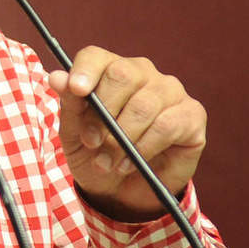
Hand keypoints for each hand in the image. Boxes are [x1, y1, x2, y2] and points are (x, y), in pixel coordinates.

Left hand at [48, 46, 206, 220]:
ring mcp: (170, 91)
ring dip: (121, 140)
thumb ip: (69, 103)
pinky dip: (144, 148)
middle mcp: (142, 73)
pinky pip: (166, 125)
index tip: (76, 90)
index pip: (95, 56)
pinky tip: (131, 163)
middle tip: (92, 143)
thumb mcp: (74, 133)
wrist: (121, 191)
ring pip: (143, 105)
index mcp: (109, 69)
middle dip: (103, 114)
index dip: (85, 70)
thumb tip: (56, 77)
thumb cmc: (96, 153)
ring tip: (108, 162)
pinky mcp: (192, 115)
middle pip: (122, 75)